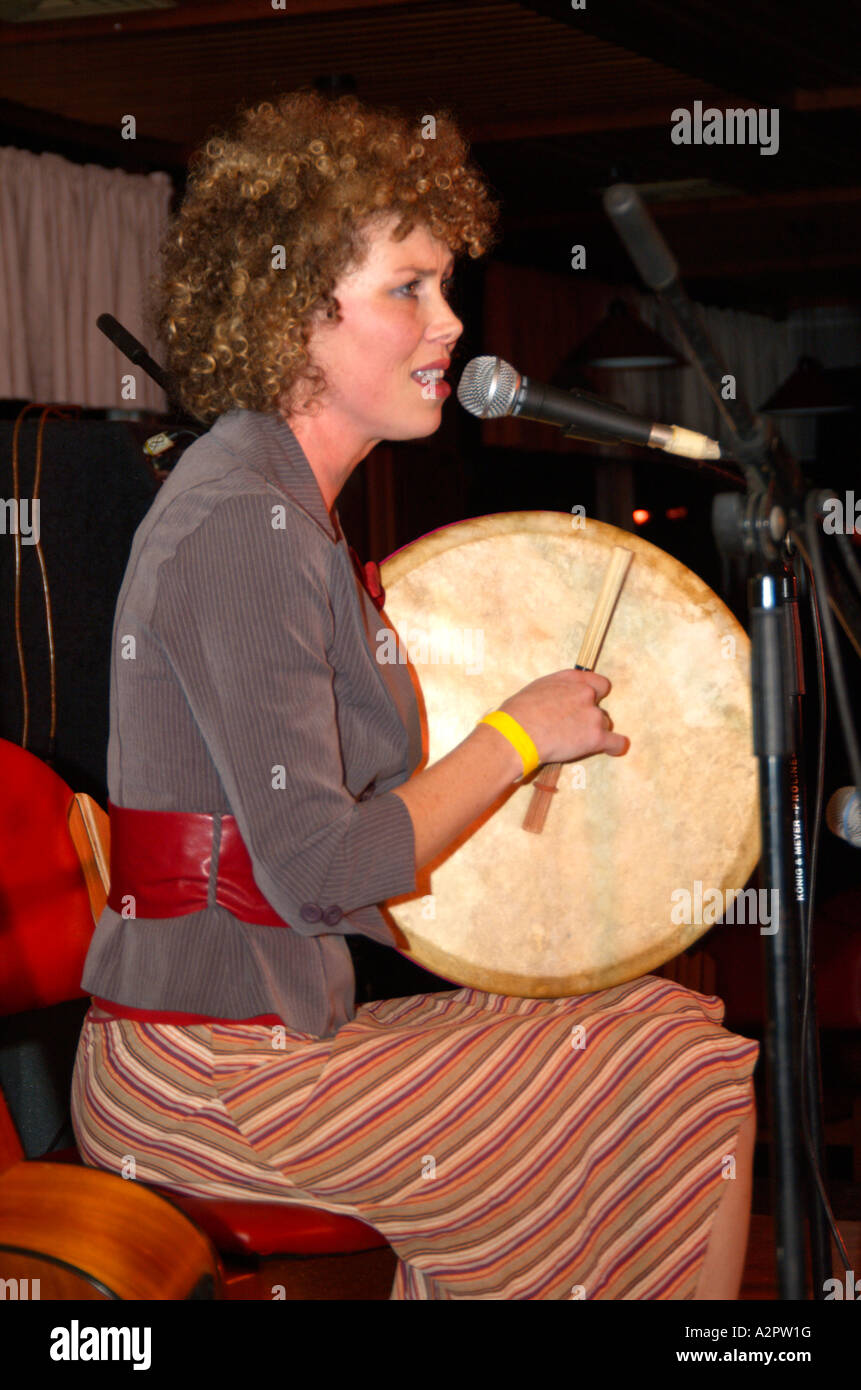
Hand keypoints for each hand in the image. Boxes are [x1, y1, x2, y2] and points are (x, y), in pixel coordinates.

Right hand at [499, 668, 628, 765]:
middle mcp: (585, 693)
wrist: (517, 734)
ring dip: (593, 732)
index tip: (587, 703)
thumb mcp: (536, 690)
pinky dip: (615, 747)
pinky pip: (615, 742)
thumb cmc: (517, 714)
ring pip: (603, 725)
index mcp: (571, 679)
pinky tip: (614, 750)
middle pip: (599, 707)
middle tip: (571, 728)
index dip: (594, 695)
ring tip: (574, 743)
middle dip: (588, 717)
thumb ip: (556, 693)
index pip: (598, 684)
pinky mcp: (596, 737)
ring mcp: (593, 715)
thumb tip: (555, 703)